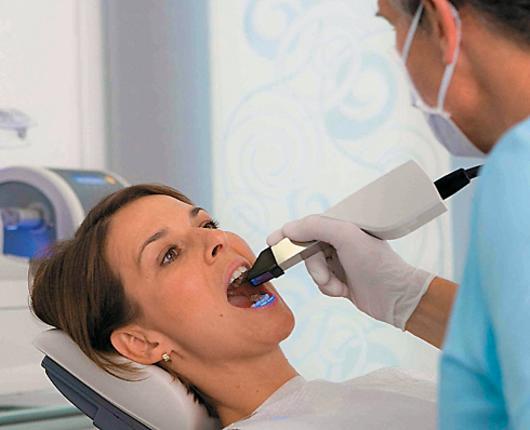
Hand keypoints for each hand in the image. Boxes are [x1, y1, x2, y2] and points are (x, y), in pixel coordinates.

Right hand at [267, 215, 434, 328]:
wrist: (396, 297)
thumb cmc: (376, 264)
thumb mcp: (346, 236)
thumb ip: (316, 227)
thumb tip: (290, 228)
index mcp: (342, 225)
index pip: (308, 225)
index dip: (290, 233)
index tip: (272, 242)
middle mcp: (340, 241)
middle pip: (307, 249)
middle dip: (314, 266)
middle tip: (324, 275)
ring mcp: (340, 261)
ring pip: (312, 268)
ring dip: (323, 279)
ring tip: (340, 285)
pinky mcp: (340, 279)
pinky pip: (321, 283)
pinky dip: (329, 288)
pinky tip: (344, 290)